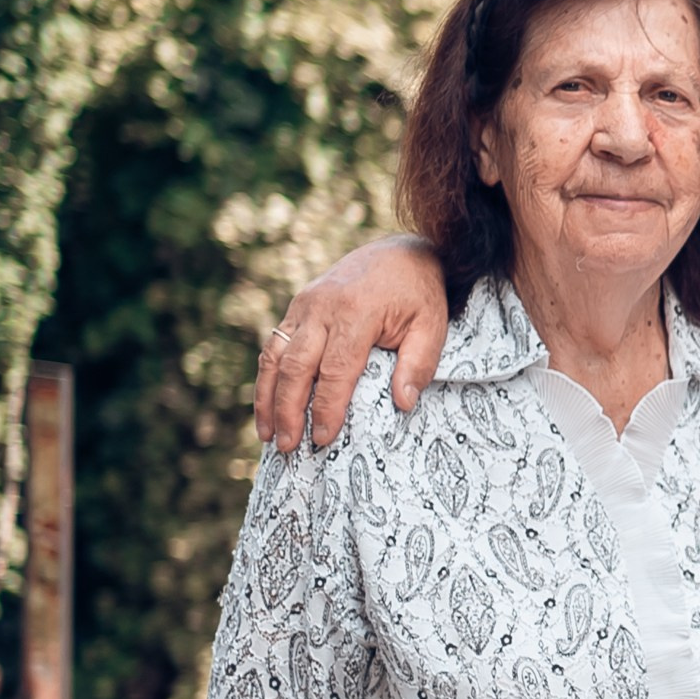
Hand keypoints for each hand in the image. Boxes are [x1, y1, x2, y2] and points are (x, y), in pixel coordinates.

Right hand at [256, 235, 448, 451]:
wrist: (401, 252)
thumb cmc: (419, 295)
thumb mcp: (433, 326)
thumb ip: (419, 365)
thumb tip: (403, 404)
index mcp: (356, 312)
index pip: (336, 370)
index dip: (327, 407)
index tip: (323, 439)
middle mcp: (322, 307)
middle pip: (297, 366)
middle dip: (288, 410)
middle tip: (286, 446)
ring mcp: (304, 305)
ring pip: (275, 356)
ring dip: (268, 398)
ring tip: (267, 435)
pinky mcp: (297, 307)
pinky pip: (274, 345)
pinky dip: (267, 377)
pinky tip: (266, 406)